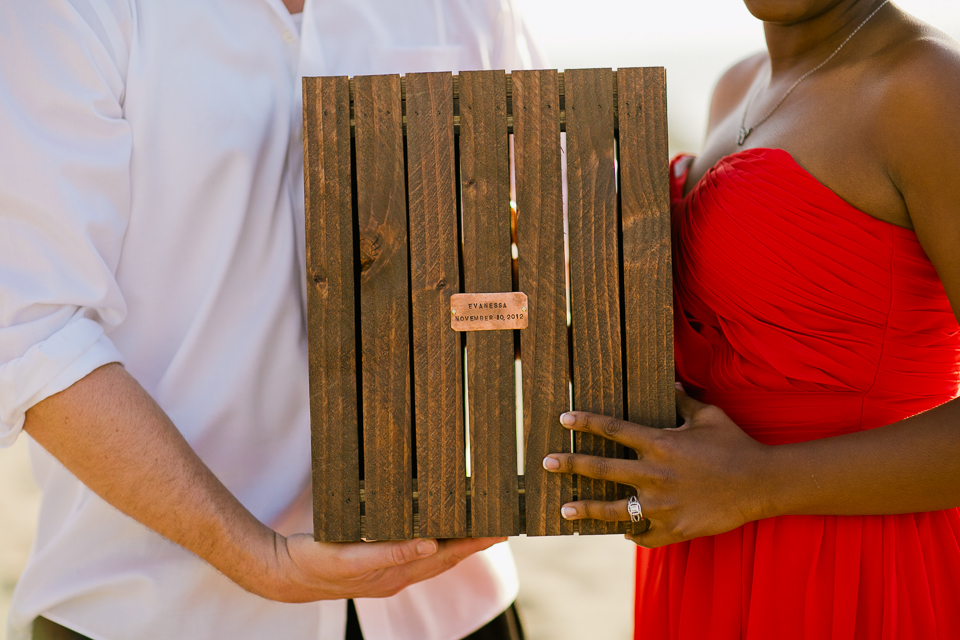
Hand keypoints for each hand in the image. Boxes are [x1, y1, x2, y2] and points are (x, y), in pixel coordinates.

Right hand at [257, 534, 505, 601]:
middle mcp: (401, 575)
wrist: (289, 575)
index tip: (500, 529)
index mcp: (398, 574)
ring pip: (436, 555)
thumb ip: (390, 554)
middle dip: (476, 541)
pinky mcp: (381, 563)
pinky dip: (437, 541)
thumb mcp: (352, 558)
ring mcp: (392, 572)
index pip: (447, 556)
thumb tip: (430, 544)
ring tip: (482, 526)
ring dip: (461, 542)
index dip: (474, 543)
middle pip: (448, 556)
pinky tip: (440, 531)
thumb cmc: (318, 563)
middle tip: (503, 524)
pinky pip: (418, 552)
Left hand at [542, 387, 770, 547]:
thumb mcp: (708, 415)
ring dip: (586, 509)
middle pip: (601, 470)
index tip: (564, 419)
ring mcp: (662, 506)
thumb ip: (682, 400)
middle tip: (547, 464)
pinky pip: (643, 534)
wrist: (763, 484)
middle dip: (570, 465)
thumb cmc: (735, 445)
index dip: (586, 423)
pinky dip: (632, 532)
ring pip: (613, 510)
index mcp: (660, 443)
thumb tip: (669, 382)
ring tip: (565, 509)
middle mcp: (655, 475)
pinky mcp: (674, 530)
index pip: (613, 430)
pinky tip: (621, 530)